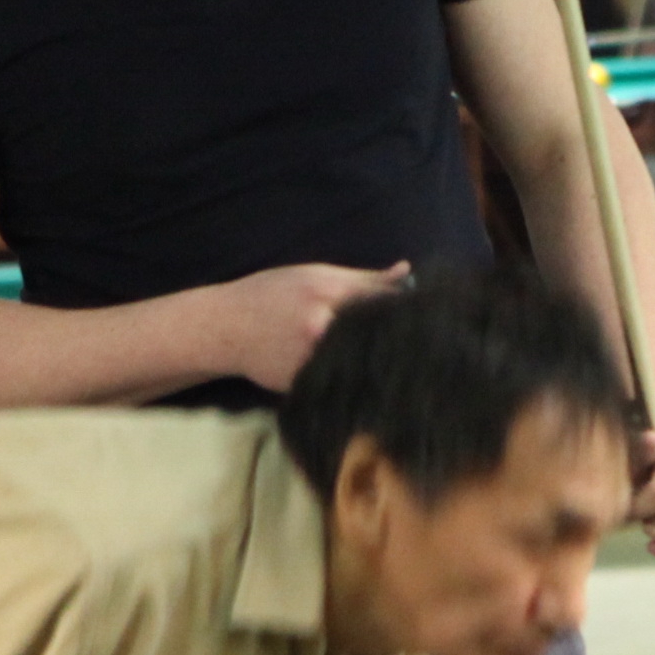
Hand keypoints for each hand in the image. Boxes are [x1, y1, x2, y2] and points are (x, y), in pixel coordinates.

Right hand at [217, 261, 409, 393]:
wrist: (225, 327)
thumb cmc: (271, 293)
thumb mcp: (314, 274)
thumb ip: (363, 278)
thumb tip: (407, 272)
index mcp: (327, 292)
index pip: (384, 302)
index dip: (409, 310)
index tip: (429, 317)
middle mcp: (320, 325)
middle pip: (375, 336)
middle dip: (397, 339)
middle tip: (425, 345)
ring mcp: (310, 358)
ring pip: (360, 363)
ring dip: (377, 363)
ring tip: (399, 364)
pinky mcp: (302, 383)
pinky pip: (339, 382)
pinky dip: (353, 380)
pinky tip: (364, 378)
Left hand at [629, 410, 654, 564]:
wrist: (648, 451)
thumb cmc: (634, 446)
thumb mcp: (629, 446)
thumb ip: (638, 448)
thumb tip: (650, 439)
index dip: (640, 507)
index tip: (627, 503)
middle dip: (650, 522)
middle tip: (637, 512)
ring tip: (646, 521)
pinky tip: (654, 546)